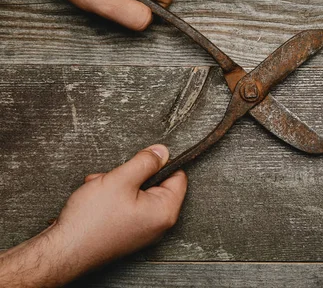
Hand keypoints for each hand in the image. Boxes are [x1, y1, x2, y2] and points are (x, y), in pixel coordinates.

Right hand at [0, 144, 186, 286]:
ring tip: (99, 187)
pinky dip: (111, 198)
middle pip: (155, 184)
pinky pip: (126, 207)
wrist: (64, 250)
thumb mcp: (121, 179)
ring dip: (117, 184)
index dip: (162, 163)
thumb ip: (145, 162)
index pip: (178, 177)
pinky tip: (95, 199)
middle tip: (115, 176)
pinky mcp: (127, 234)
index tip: (145, 158)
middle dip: (132, 175)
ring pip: (136, 193)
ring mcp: (142, 230)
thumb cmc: (92, 221)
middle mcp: (158, 224)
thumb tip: (162, 152)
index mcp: (165, 211)